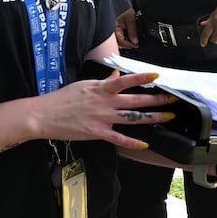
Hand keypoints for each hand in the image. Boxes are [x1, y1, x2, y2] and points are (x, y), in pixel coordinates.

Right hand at [30, 70, 175, 149]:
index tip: (157, 76)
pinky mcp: (97, 132)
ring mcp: (102, 118)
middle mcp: (105, 102)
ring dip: (152, 118)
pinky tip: (145, 144)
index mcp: (101, 88)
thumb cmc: (63, 98)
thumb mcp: (85, 84)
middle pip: (135, 100)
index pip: (125, 81)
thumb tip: (118, 73)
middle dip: (156, 100)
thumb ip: (104, 81)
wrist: (43, 115)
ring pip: (132, 118)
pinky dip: (132, 142)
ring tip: (168, 117)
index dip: (142, 78)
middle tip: (173, 99)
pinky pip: (118, 138)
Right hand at [115, 7, 138, 48]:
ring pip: (121, 42)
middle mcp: (116, 30)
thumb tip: (134, 41)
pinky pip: (124, 38)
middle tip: (135, 45)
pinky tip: (133, 41)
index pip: (119, 40)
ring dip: (128, 44)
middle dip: (127, 45)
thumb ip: (132, 31)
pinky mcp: (123, 31)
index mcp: (116, 27)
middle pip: (119, 42)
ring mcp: (119, 31)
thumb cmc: (130, 10)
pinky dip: (129, 41)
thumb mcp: (131, 20)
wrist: (133, 7)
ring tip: (135, 44)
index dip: (127, 44)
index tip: (135, 45)